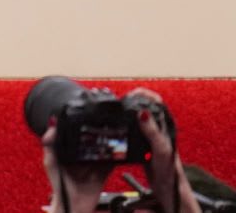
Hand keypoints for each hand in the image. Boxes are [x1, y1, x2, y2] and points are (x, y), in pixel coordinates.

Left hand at [41, 119, 111, 212]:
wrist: (72, 206)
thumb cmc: (59, 185)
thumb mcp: (51, 162)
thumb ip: (50, 144)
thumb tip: (52, 124)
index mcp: (69, 151)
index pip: (77, 135)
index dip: (82, 126)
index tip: (87, 116)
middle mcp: (82, 156)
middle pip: (93, 141)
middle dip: (99, 134)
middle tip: (106, 125)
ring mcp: (93, 164)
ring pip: (104, 150)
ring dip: (109, 145)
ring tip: (114, 136)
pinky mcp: (103, 173)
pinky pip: (112, 163)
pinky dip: (116, 158)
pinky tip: (120, 152)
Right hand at [128, 88, 201, 212]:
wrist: (168, 192)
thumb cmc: (169, 172)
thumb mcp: (160, 149)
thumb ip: (152, 131)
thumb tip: (143, 112)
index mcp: (164, 127)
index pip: (156, 102)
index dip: (144, 94)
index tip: (130, 93)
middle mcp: (157, 131)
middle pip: (145, 108)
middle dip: (132, 101)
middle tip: (118, 100)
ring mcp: (149, 139)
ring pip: (137, 120)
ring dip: (127, 114)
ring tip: (115, 110)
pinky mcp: (142, 148)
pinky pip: (132, 132)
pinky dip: (124, 128)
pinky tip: (117, 130)